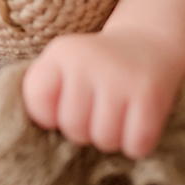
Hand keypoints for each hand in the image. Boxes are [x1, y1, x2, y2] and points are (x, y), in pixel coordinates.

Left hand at [21, 31, 184, 157]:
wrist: (150, 40)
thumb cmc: (97, 65)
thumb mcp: (64, 64)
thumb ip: (44, 93)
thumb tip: (34, 137)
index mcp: (62, 52)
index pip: (38, 102)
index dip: (49, 116)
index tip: (64, 107)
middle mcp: (89, 62)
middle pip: (72, 127)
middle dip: (84, 130)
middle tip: (95, 113)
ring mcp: (121, 78)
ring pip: (104, 140)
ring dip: (110, 139)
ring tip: (115, 118)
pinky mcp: (151, 95)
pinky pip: (136, 144)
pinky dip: (136, 144)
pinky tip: (136, 124)